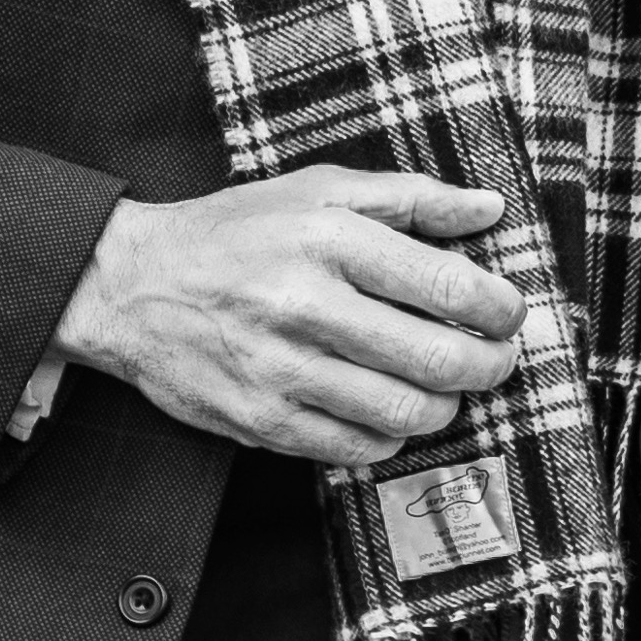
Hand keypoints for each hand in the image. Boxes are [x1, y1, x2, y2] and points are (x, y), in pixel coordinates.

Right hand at [50, 166, 527, 465]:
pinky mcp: (261, 421)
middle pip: (439, 359)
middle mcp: (305, 305)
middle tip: (497, 358)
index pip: (449, 284)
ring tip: (447, 388)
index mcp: (329, 239)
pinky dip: (392, 437)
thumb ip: (411, 198)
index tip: (509, 313)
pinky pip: (359, 449)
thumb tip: (489, 208)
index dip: (500, 308)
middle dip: (491, 365)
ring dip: (447, 407)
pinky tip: (391, 410)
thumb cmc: (237, 232)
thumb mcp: (319, 191)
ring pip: (405, 413)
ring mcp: (281, 370)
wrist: (131, 287)